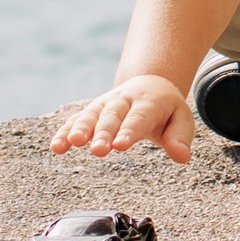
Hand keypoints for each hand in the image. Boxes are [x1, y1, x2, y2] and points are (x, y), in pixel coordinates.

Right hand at [49, 73, 194, 162]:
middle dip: (103, 132)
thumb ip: (180, 138)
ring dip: (80, 129)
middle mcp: (123, 100)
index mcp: (148, 101)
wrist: (149, 83)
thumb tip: (183, 157)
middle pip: (112, 115)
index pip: (138, 118)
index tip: (120, 146)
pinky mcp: (92, 111)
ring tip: (70, 144)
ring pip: (91, 114)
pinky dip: (66, 131)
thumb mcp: (181, 119)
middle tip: (98, 150)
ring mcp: (105, 104)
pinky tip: (56, 147)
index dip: (129, 131)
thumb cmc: (166, 109)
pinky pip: (76, 119)